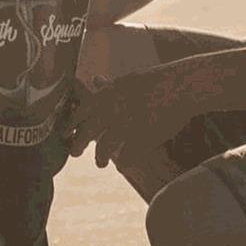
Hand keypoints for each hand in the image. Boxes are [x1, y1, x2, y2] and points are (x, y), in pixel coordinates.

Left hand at [65, 69, 196, 167]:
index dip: (71, 124)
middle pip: (87, 134)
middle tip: (75, 153)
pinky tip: (122, 166)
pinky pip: (126, 159)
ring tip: (101, 164)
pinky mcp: (140, 140)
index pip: (80, 112)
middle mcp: (111, 111)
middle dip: (78, 145)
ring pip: (104, 149)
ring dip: (101, 158)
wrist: (179, 87)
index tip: (65, 133)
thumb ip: (108, 86)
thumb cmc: (155, 82)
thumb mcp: (127, 81)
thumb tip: (95, 79)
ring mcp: (125, 126)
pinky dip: (123, 164)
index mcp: (106, 95)